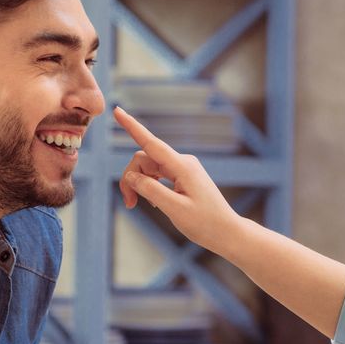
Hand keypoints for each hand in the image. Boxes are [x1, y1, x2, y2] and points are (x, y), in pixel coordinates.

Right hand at [114, 106, 244, 254]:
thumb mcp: (174, 209)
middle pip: (144, 159)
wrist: (227, 232)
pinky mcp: (183, 176)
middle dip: (131, 178)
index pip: (151, 143)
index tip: (117, 111)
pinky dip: (149, 186)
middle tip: (129, 204)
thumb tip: (132, 176)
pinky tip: (152, 203)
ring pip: (149, 167)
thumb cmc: (205, 223)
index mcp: (183, 167)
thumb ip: (150, 190)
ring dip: (138, 184)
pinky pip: (157, 174)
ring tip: (135, 205)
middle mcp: (182, 162)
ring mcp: (183, 168)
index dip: (132, 126)